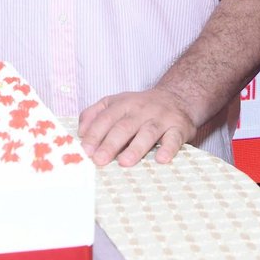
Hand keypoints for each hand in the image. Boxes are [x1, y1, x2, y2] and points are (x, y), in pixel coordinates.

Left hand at [78, 89, 196, 166]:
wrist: (177, 97)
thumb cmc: (140, 107)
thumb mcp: (115, 103)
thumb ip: (94, 114)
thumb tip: (81, 133)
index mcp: (123, 104)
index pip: (106, 118)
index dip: (95, 134)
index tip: (86, 150)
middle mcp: (141, 109)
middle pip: (124, 126)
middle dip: (110, 144)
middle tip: (99, 160)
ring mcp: (161, 118)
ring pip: (147, 132)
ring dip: (136, 148)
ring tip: (125, 162)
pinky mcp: (178, 127)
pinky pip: (174, 138)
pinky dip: (168, 149)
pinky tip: (161, 159)